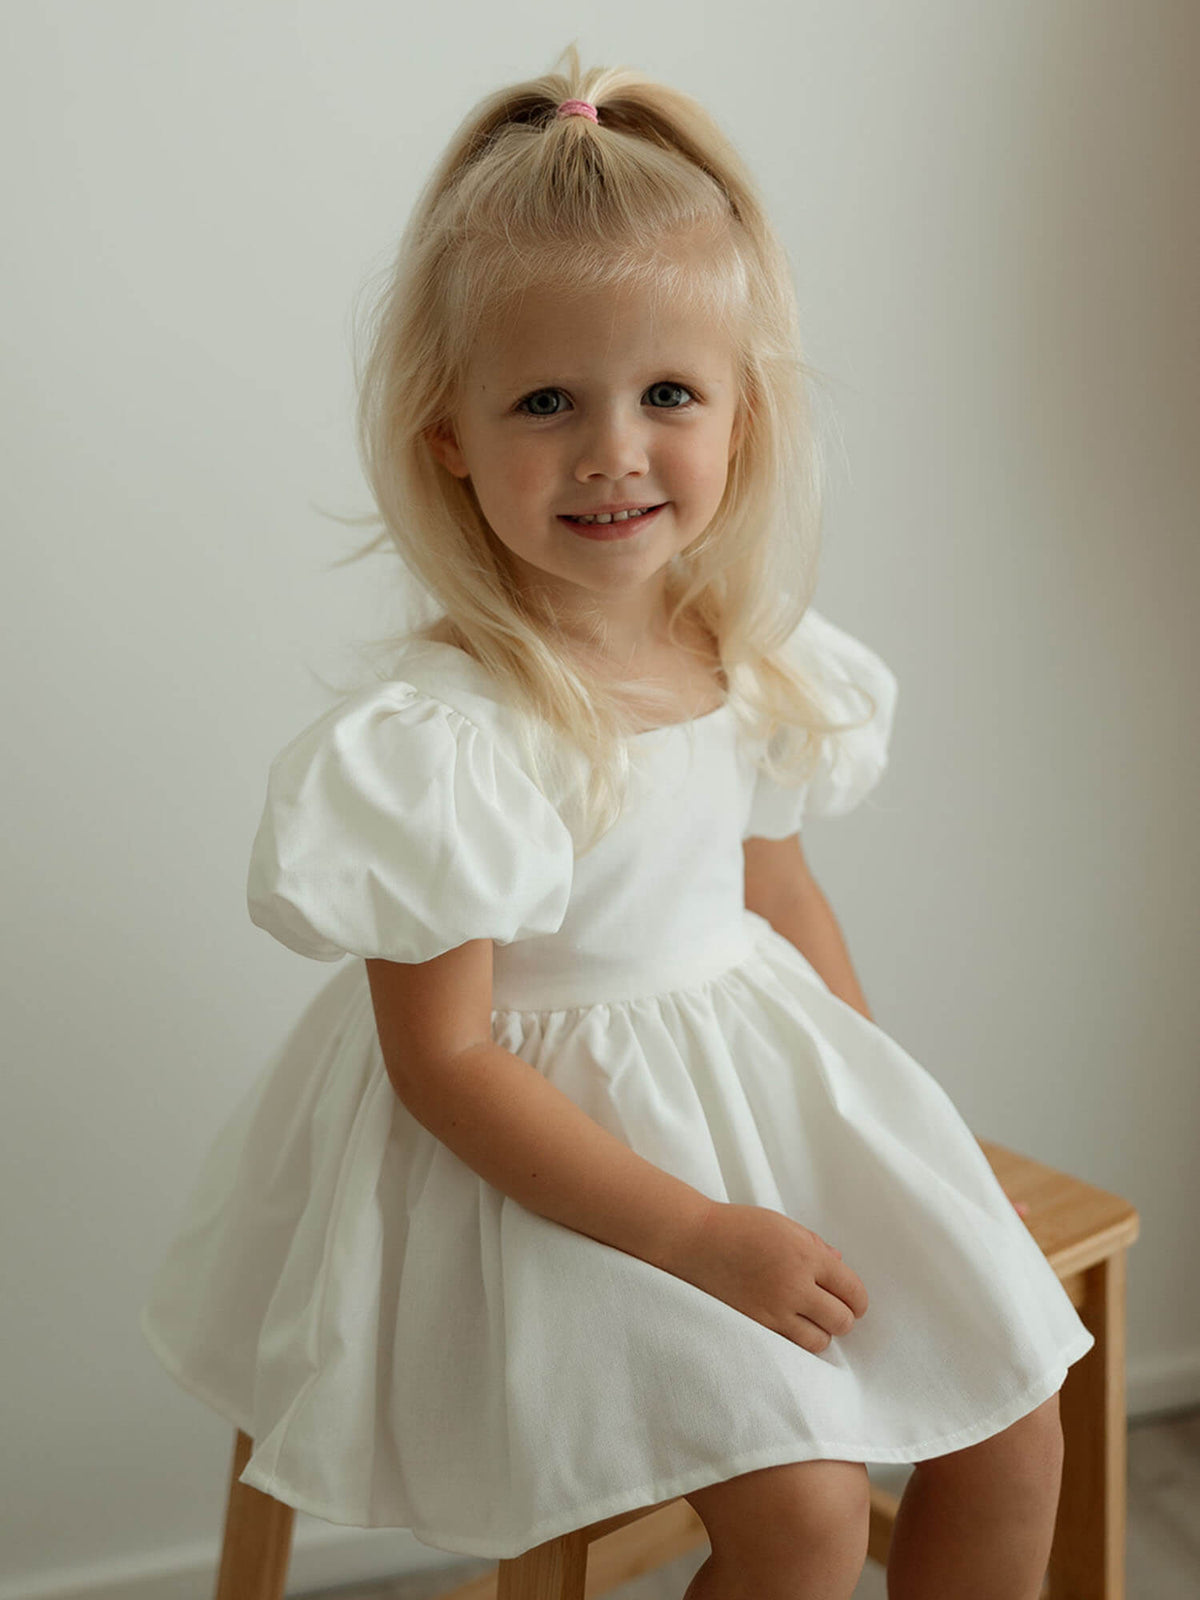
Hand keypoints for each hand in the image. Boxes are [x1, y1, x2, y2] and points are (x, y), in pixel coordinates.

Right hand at [663, 1201, 868, 1352]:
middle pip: (841, 1320)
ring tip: (808, 1320)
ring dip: (819, 1332)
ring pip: (819, 1341)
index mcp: (805, 1255)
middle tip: (831, 1311)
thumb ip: (815, 1246)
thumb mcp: (783, 1225)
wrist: (694, 1241)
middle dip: (842, 1317)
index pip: (852, 1290)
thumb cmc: (738, 1227)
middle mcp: (794, 1285)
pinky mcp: (755, 1326)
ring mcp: (773, 1310)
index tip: (853, 1303)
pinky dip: (795, 1340)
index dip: (857, 1301)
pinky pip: (790, 1346)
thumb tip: (839, 1264)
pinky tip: (789, 1326)